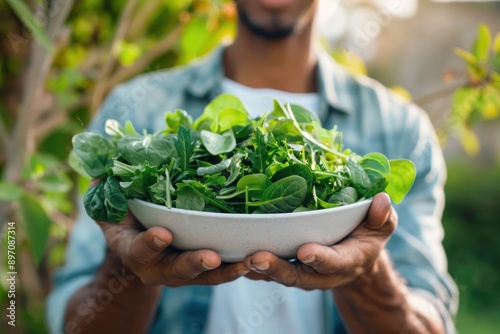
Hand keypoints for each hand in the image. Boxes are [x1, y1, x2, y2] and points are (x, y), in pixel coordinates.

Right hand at [90, 181, 248, 286]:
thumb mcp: (110, 203)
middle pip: (175, 269)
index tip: (162, 233)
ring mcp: (181, 272)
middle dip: (193, 264)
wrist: (140, 242)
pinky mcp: (202, 270)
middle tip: (210, 257)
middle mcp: (156, 267)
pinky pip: (220, 272)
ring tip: (246, 262)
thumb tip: (103, 172)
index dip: (149, 243)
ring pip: (204, 276)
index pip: (138, 249)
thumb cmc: (125, 217)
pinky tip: (258, 258)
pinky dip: (237, 266)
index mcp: (131, 249)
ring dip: (225, 271)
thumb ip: (106, 190)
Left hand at [244, 193, 396, 289]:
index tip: (306, 251)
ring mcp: (302, 273)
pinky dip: (250, 266)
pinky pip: (267, 270)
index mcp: (346, 262)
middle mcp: (320, 273)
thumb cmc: (367, 236)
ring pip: (278, 274)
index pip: (334, 262)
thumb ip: (382, 217)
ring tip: (238, 257)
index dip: (321, 258)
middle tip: (256, 257)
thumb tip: (382, 200)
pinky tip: (230, 254)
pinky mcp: (287, 268)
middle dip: (276, 268)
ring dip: (258, 268)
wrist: (353, 258)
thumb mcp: (381, 226)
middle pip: (297, 275)